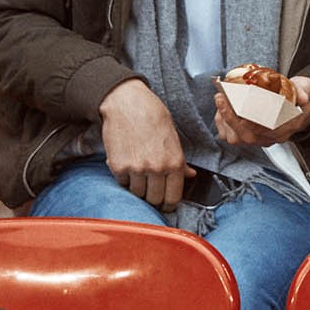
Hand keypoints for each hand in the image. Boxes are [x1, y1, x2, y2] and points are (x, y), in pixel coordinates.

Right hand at [99, 79, 194, 211]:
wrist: (127, 103)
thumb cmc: (153, 116)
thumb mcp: (173, 136)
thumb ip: (180, 160)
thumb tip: (190, 175)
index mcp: (175, 162)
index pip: (173, 196)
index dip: (169, 204)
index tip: (166, 206)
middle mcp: (157, 168)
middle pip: (155, 199)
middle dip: (154, 199)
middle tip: (152, 194)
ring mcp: (137, 169)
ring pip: (138, 193)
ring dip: (138, 188)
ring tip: (139, 175)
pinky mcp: (118, 166)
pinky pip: (123, 183)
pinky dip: (125, 179)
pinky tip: (128, 166)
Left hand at [214, 75, 309, 146]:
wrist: (299, 108)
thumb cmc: (299, 99)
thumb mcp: (306, 89)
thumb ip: (304, 91)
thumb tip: (302, 97)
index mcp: (289, 126)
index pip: (269, 130)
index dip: (253, 122)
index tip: (240, 109)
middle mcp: (273, 136)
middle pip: (249, 135)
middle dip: (231, 118)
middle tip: (223, 98)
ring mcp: (261, 138)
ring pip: (238, 137)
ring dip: (225, 120)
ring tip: (221, 100)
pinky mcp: (250, 135)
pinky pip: (232, 136)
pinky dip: (223, 123)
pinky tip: (222, 109)